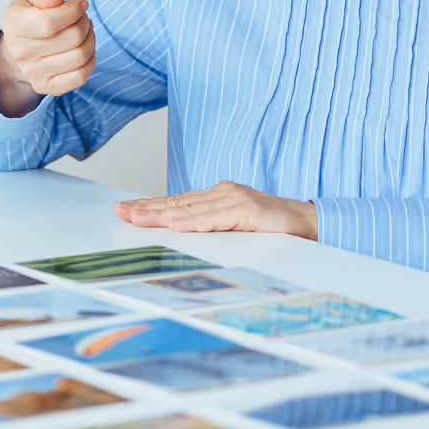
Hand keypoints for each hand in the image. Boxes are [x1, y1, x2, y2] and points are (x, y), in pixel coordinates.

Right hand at [0, 0, 94, 116]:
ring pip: (79, 56)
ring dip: (90, 39)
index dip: (73, 10)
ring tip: (85, 30)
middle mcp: (21, 52)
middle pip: (71, 38)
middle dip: (84, 23)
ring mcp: (34, 73)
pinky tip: (85, 49)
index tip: (80, 4)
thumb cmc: (29, 19)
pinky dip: (90, 60)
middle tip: (82, 17)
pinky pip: (80, 76)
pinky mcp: (48, 87)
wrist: (19, 48)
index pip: (49, 21)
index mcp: (14, 25)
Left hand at [113, 182, 317, 238]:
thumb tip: (180, 235)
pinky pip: (216, 218)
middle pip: (177, 203)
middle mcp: (224, 193)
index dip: (150, 207)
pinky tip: (175, 225)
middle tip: (119, 212)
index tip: (126, 211)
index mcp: (219, 196)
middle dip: (145, 208)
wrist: (310, 223)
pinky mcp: (249, 211)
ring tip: (136, 218)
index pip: (177, 202)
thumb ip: (212, 227)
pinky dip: (195, 222)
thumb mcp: (236, 227)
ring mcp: (236, 200)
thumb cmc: (274, 228)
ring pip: (190, 209)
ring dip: (160, 215)